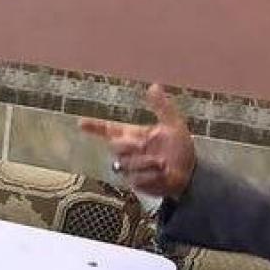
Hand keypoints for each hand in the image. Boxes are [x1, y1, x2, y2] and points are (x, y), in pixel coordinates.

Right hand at [79, 83, 197, 200]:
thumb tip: (154, 86)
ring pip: (125, 164)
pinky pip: (135, 179)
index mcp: (133, 135)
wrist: (190, 174)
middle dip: (128, 145)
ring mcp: (130, 168)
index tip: (80, 123)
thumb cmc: (180, 149)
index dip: (94, 127)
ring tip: (163, 164)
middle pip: (114, 146)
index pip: (108, 130)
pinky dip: (151, 176)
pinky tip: (162, 174)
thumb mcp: (173, 125)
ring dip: (146, 163)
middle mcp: (128, 151)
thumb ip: (162, 107)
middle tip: (144, 145)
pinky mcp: (135, 183)